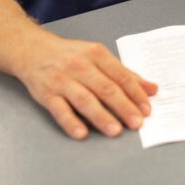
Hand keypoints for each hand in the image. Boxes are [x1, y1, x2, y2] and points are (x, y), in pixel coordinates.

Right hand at [13, 33, 156, 139]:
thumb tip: (152, 89)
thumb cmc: (71, 55)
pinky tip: (82, 133)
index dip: (135, 93)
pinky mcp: (46, 94)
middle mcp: (80, 66)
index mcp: (97, 54)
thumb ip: (124, 74)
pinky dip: (71, 122)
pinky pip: (60, 110)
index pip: (121, 76)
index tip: (147, 109)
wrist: (32, 50)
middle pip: (106, 89)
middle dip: (124, 107)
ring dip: (102, 116)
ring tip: (116, 130)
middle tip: (137, 123)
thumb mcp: (98, 57)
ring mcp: (62, 80)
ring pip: (85, 100)